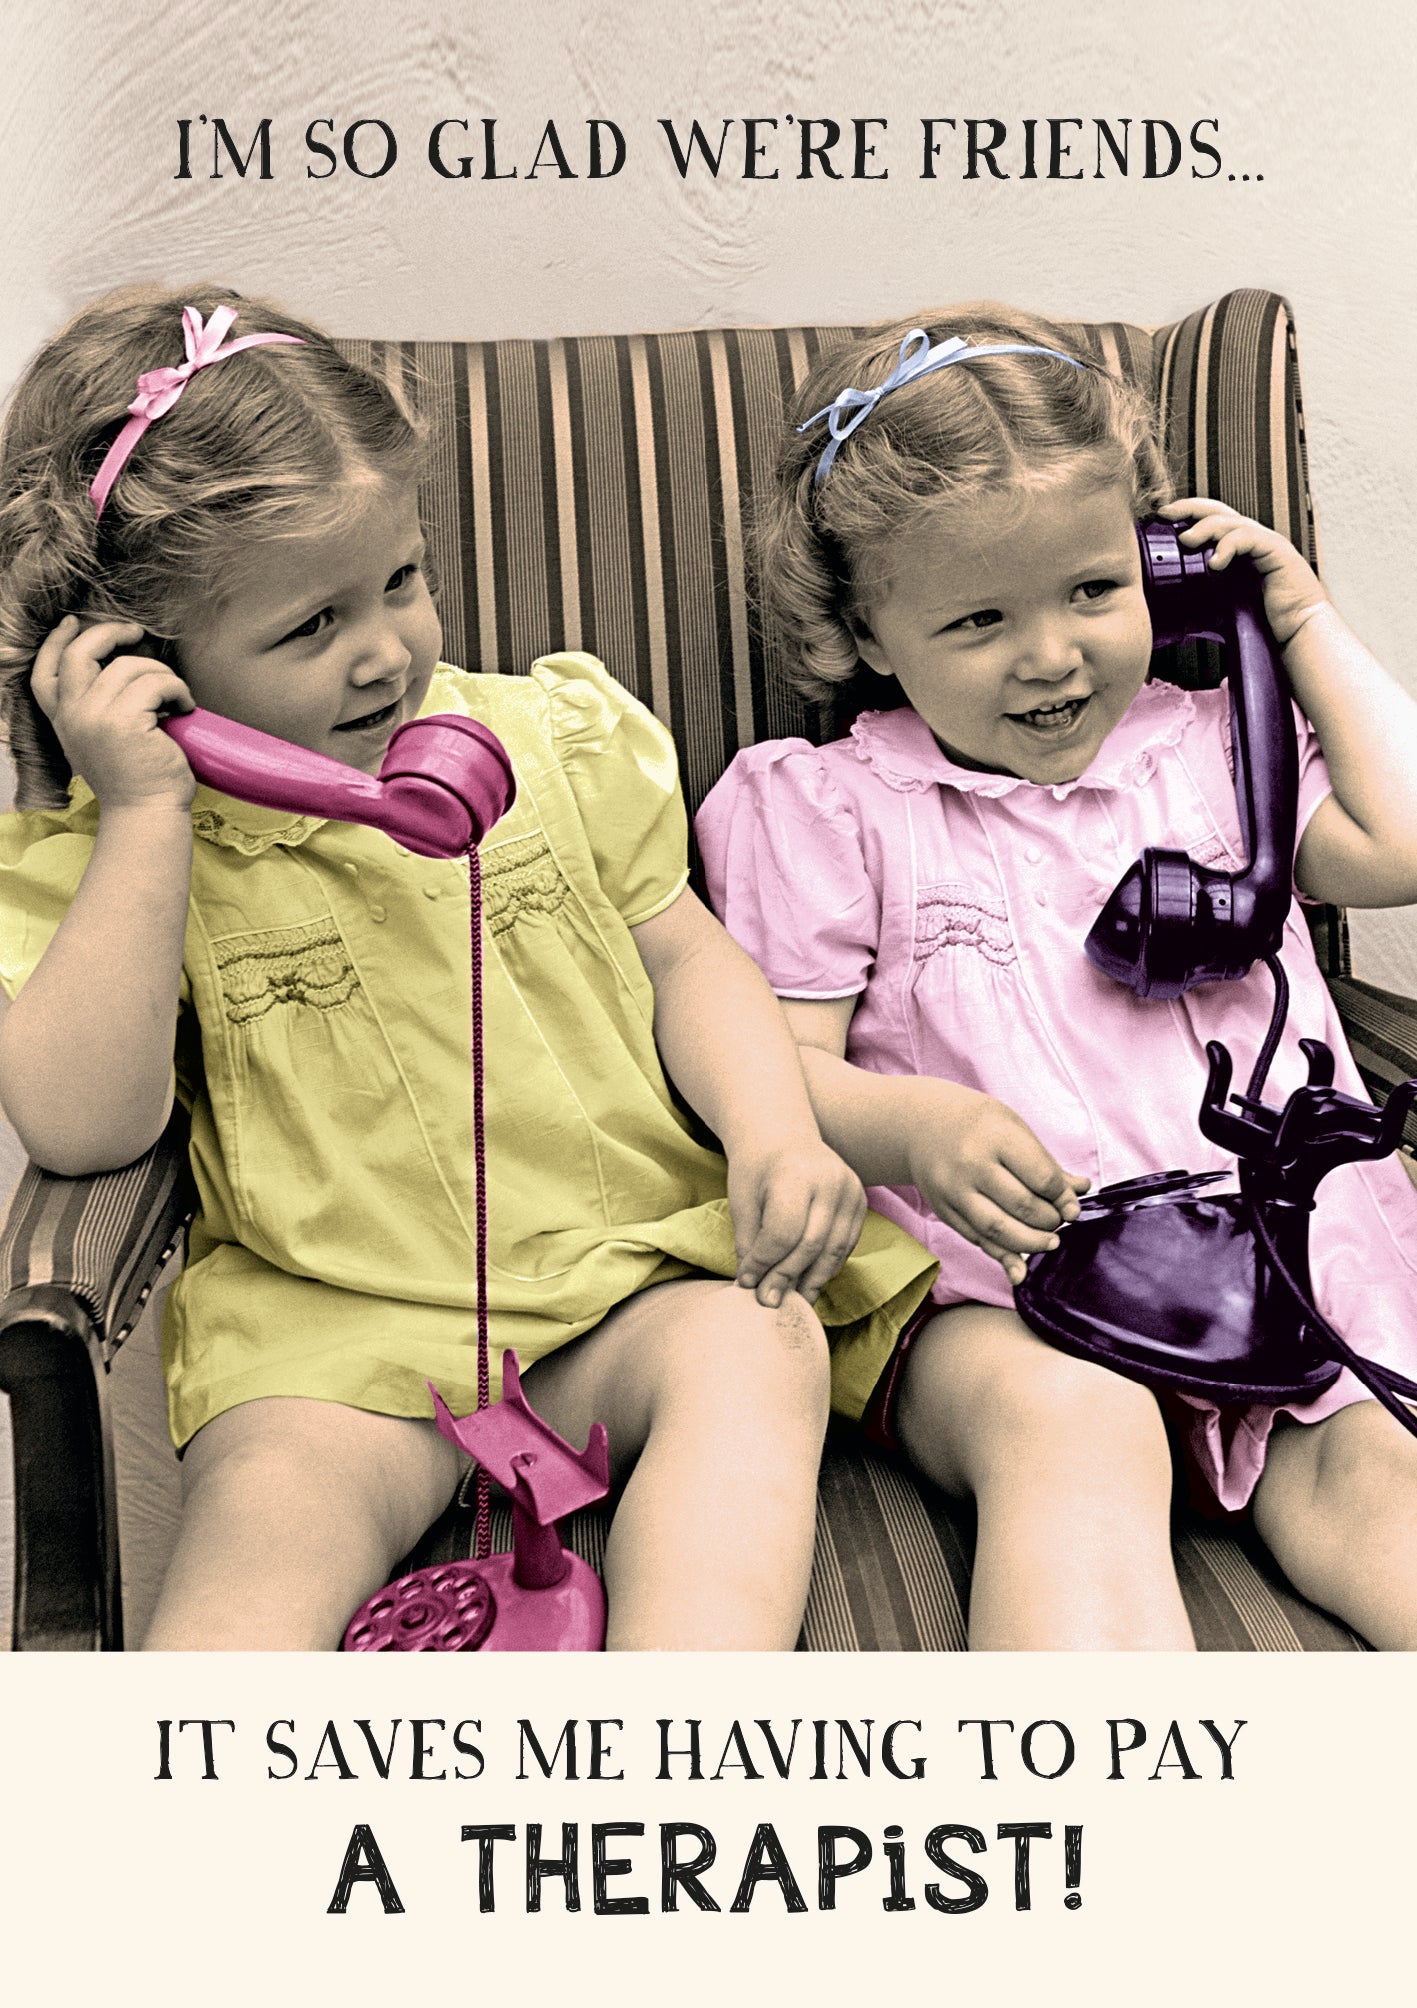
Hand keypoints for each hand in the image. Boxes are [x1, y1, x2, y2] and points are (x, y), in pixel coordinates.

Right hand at [31, 615, 195, 810]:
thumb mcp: (100, 740)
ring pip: (129, 666)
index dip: (55, 642)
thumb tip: (119, 667)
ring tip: (175, 696)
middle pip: (80, 653)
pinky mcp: (125, 721)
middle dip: (109, 633)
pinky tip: (185, 707)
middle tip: (136, 633)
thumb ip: (95, 708)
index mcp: (64, 720)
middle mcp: (73, 715)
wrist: (147, 813)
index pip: (45, 672)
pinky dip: (176, 689)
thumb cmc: (136, 779)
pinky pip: (156, 682)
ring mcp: (96, 717)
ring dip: (160, 673)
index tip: (73, 622)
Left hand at [727, 1137, 867, 1309]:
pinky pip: (846, 1243)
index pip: (783, 1233)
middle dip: (786, 1277)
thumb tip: (752, 1285)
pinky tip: (809, 1281)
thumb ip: (749, 1241)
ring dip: (811, 1280)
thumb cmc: (756, 1167)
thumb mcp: (742, 1200)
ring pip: (834, 1249)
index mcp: (795, 1174)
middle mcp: (830, 1180)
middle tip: (768, 1300)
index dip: (764, 1263)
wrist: (782, 1134)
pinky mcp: (861, 1200)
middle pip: (810, 1244)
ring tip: (791, 1301)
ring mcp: (851, 1189)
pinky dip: (827, 1266)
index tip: (746, 1282)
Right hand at [907, 1088, 1088, 1288]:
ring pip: (999, 1230)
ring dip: (1031, 1243)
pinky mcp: (943, 1209)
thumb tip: (1082, 1189)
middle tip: (1059, 1222)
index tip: (1073, 1208)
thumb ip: (1045, 1163)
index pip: (1041, 1178)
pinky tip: (1021, 1267)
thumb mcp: (1013, 1128)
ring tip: (1049, 1242)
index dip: (1063, 1199)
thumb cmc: (977, 1124)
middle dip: (1050, 1221)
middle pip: (1022, 1206)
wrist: (921, 1124)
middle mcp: (972, 1164)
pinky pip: (977, 1239)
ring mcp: (954, 1190)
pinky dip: (1002, 1256)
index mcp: (996, 1136)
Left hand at [1160, 498, 1329, 648]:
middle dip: (1190, 508)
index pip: (1209, 521)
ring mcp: (1265, 543)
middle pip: (1218, 511)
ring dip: (1206, 527)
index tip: (1161, 520)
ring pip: (1231, 522)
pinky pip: (1249, 537)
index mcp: (1235, 550)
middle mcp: (1250, 541)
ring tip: (1187, 540)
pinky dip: (1229, 545)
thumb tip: (1165, 607)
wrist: (1296, 631)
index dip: (1186, 516)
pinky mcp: (1277, 551)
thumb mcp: (1219, 607)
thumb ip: (1198, 599)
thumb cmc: (1262, 621)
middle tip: (1166, 514)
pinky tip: (1216, 561)